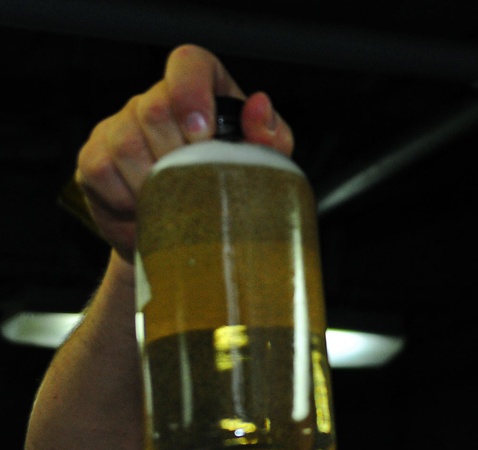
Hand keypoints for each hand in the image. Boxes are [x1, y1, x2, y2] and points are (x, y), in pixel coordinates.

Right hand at [74, 44, 294, 258]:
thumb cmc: (232, 193)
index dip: (191, 92)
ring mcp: (119, 127)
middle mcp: (156, 101)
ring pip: (127, 143)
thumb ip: (269, 136)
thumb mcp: (263, 166)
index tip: (202, 131)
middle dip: (178, 154)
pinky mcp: (94, 158)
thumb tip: (259, 105)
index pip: (189, 63)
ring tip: (175, 201)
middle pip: (154, 108)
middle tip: (196, 184)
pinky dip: (128, 197)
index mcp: (203, 93)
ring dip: (155, 182)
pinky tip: (147, 207)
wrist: (192, 242)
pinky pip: (102, 170)